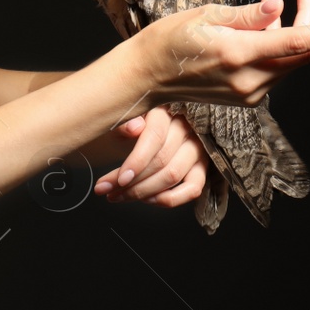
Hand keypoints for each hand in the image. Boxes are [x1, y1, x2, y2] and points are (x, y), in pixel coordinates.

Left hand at [92, 105, 209, 207]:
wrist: (136, 135)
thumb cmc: (127, 128)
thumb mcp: (119, 122)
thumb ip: (123, 124)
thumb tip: (134, 128)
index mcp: (165, 110)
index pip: (155, 135)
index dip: (137, 160)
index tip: (120, 179)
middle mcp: (186, 126)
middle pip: (162, 159)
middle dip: (132, 181)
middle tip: (107, 190)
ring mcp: (197, 147)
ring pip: (173, 175)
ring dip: (144, 192)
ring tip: (119, 196)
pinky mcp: (201, 166)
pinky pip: (193, 189)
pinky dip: (169, 199)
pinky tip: (147, 199)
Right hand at [134, 0, 309, 108]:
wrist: (146, 77)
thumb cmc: (169, 40)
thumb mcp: (204, 16)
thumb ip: (247, 14)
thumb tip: (278, 6)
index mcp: (237, 54)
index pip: (296, 42)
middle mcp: (249, 80)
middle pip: (305, 52)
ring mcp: (250, 92)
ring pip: (294, 59)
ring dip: (306, 29)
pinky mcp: (249, 96)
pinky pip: (279, 67)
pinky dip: (286, 44)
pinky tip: (275, 23)